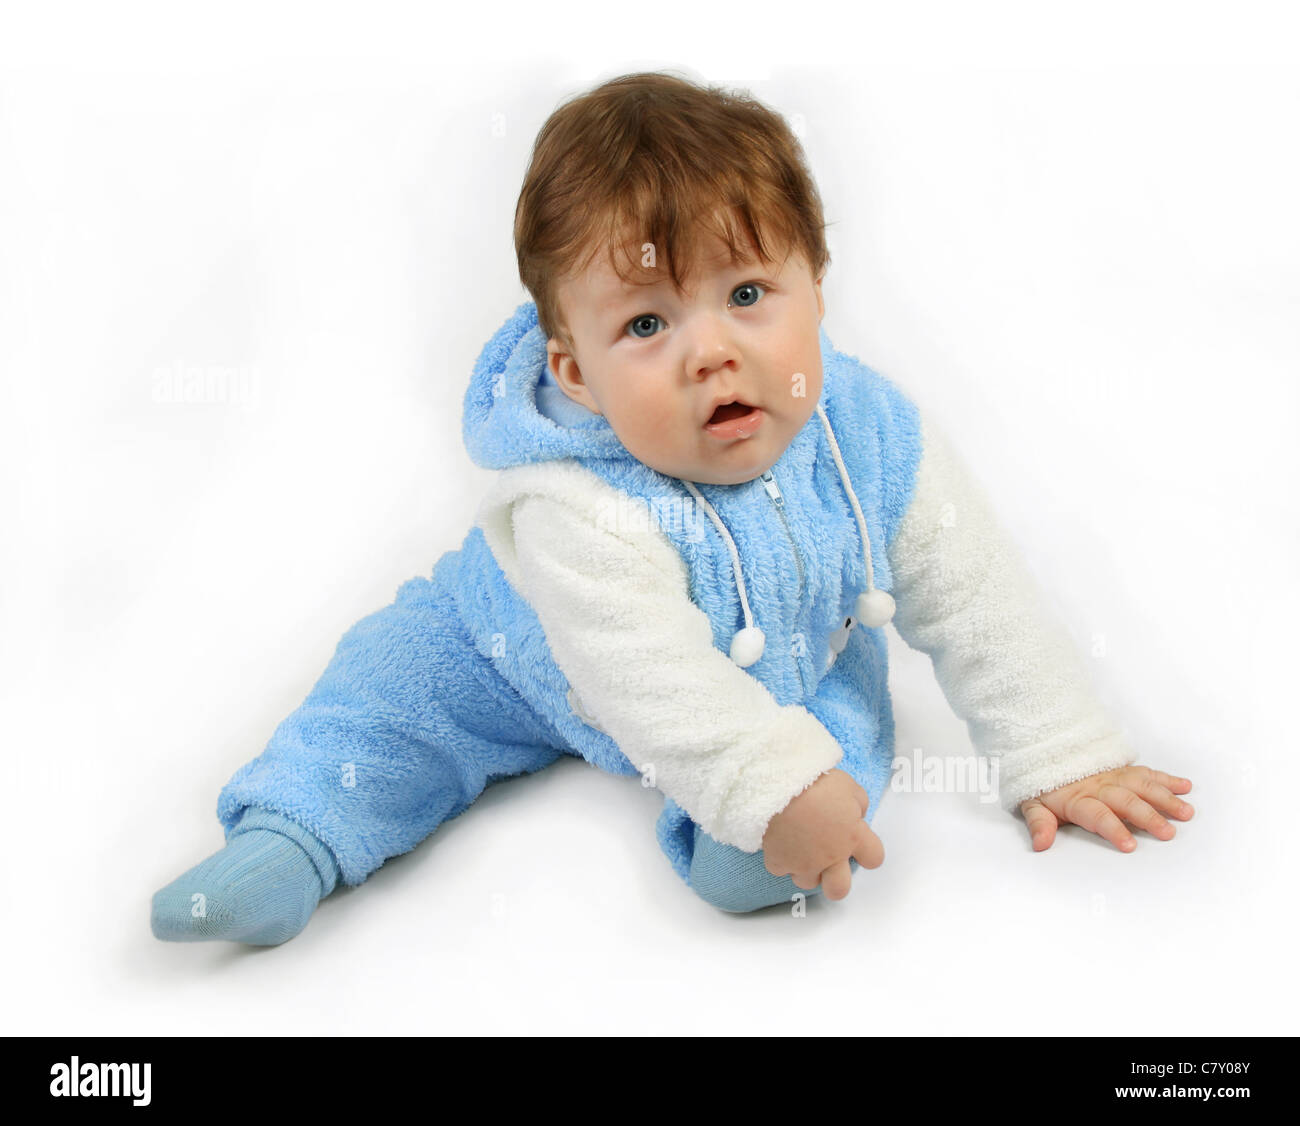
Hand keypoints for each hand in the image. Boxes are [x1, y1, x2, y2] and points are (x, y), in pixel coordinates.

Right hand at [761, 768, 883, 899]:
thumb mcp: (847, 784)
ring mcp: (804, 863)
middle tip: (829, 863)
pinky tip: (781, 842)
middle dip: (835, 880)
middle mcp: (831, 857)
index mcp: (853, 837)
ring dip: (806, 869)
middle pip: (839, 889)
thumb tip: (857, 812)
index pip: (874, 858)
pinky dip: (780, 859)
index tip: (857, 843)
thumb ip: (858, 802)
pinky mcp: (778, 862)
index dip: (868, 852)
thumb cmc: (815, 783)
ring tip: (801, 849)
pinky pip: (780, 869)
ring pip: (807, 882)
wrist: (779, 787)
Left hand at [1019, 764, 1193, 851]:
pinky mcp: (1122, 769)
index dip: (1113, 829)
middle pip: (1126, 801)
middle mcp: (1099, 786)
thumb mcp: (1033, 804)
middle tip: (1168, 833)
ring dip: (1165, 798)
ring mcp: (1113, 776)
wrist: (1045, 751)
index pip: (1097, 815)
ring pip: (1142, 785)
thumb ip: (1039, 824)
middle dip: (1148, 817)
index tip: (1129, 844)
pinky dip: (1166, 779)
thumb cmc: (1044, 786)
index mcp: (1078, 799)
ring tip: (1185, 813)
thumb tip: (1040, 844)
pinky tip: (1184, 786)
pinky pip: (1146, 772)